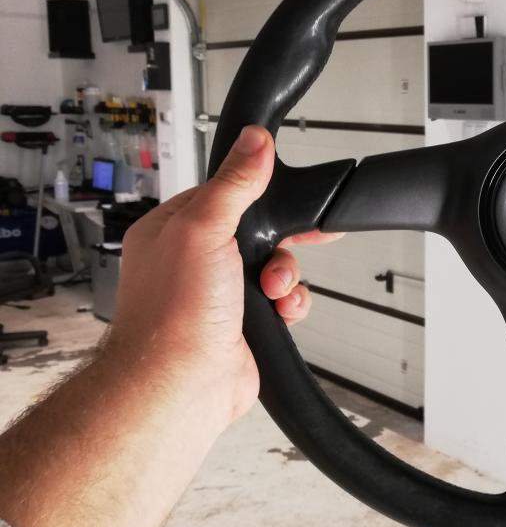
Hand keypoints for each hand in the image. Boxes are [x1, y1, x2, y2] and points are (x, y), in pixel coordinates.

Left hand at [109, 125, 334, 421]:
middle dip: (281, 240)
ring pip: (274, 266)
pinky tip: (282, 310)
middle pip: (257, 231)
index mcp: (173, 230)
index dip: (259, 191)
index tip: (287, 187)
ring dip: (286, 275)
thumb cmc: (174, 315)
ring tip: (275, 288)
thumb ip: (234, 184)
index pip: (225, 193)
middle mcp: (194, 261)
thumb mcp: (204, 229)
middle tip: (310, 232)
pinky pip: (282, 301)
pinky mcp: (243, 323)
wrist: (181, 385)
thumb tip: (253, 141)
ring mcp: (219, 295)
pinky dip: (290, 304)